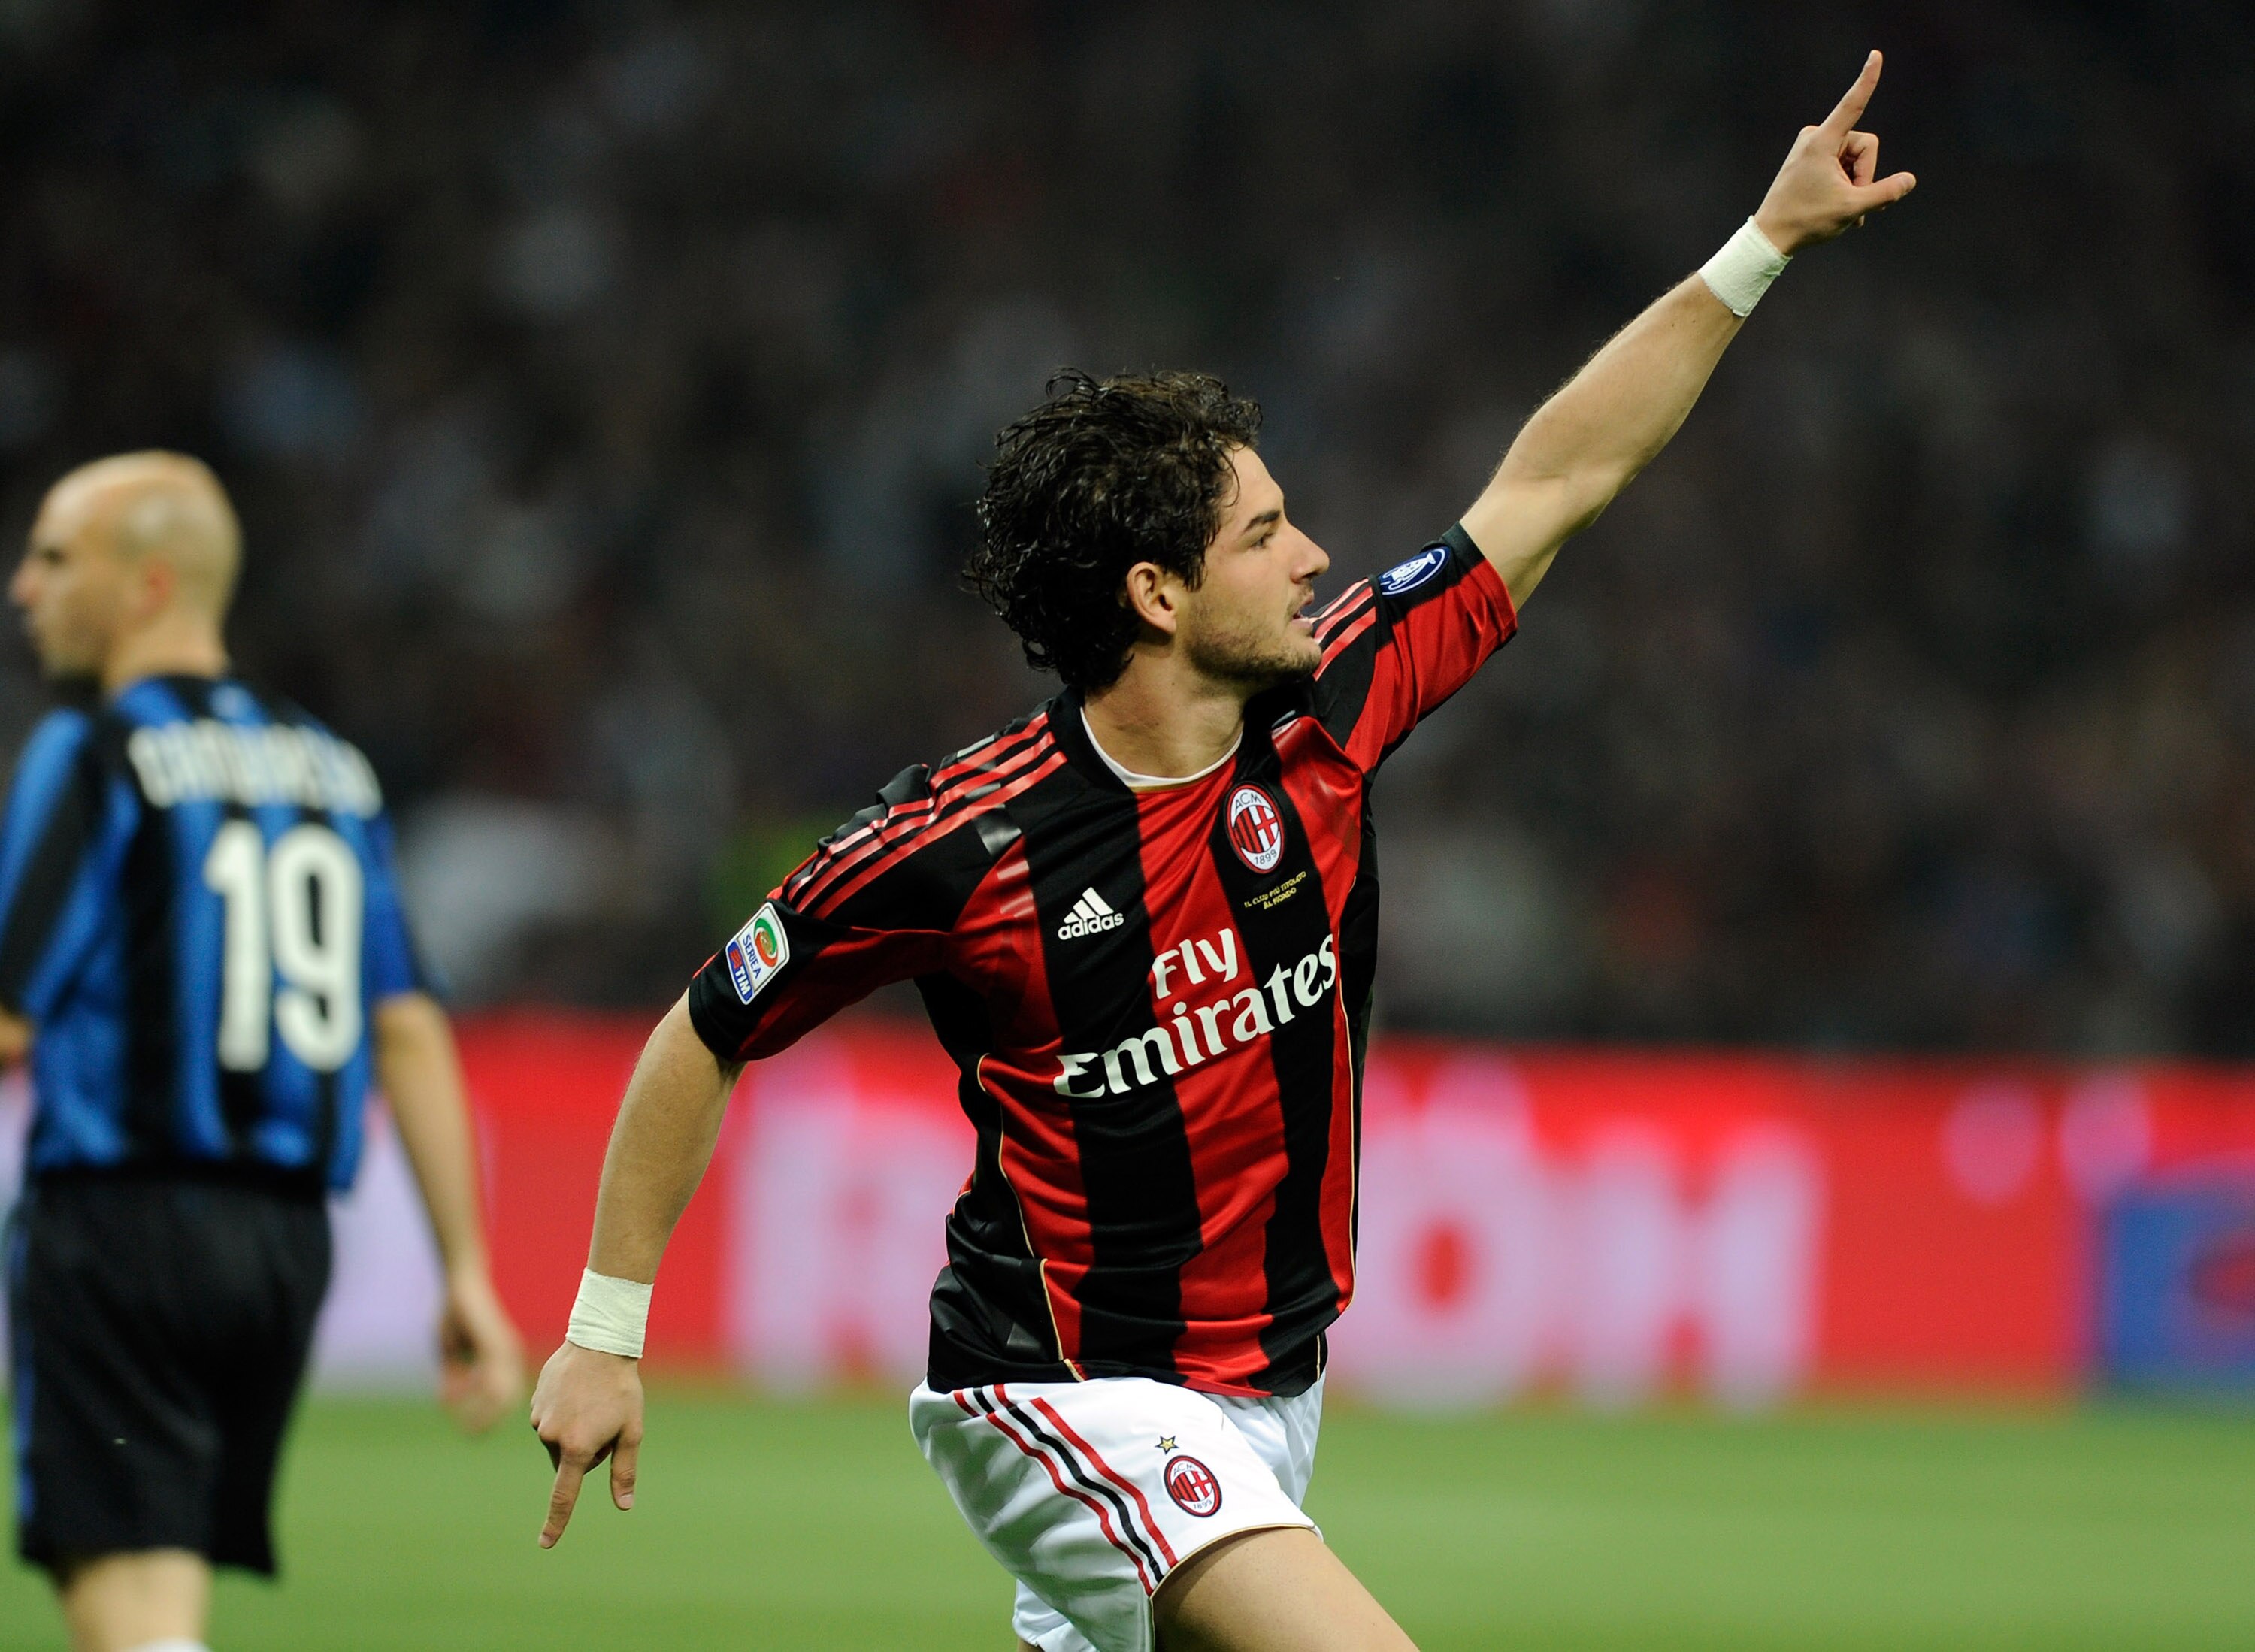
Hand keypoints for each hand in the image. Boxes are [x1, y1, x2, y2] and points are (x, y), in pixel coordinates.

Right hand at [436, 1269, 524, 1432]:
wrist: (460, 1285)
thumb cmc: (455, 1316)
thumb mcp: (452, 1352)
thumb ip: (454, 1375)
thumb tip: (449, 1402)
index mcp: (503, 1360)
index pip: (504, 1397)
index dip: (489, 1415)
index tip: (472, 1431)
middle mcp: (508, 1357)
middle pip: (507, 1399)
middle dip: (489, 1418)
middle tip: (472, 1434)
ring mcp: (503, 1350)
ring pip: (501, 1391)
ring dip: (483, 1411)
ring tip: (468, 1425)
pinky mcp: (494, 1343)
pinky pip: (489, 1376)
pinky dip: (474, 1393)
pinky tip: (456, 1401)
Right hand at [529, 1340, 643, 1547]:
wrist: (598, 1344)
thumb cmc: (621, 1389)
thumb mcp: (631, 1431)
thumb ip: (624, 1471)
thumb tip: (624, 1505)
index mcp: (577, 1447)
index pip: (564, 1495)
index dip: (556, 1522)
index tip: (546, 1543)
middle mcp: (552, 1437)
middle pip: (569, 1462)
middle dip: (586, 1450)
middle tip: (606, 1419)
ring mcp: (539, 1420)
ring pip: (558, 1441)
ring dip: (574, 1431)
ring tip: (591, 1402)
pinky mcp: (533, 1404)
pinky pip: (549, 1421)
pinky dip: (563, 1414)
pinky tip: (577, 1393)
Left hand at [1753, 51, 1917, 255]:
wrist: (1771, 237)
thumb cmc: (1806, 221)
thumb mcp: (1852, 209)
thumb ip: (1884, 192)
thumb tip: (1910, 180)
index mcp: (1822, 142)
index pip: (1852, 104)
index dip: (1867, 80)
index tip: (1875, 55)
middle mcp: (1815, 137)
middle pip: (1864, 147)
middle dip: (1864, 176)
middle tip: (1850, 202)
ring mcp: (1812, 147)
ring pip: (1855, 159)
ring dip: (1856, 184)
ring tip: (1841, 208)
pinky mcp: (1810, 157)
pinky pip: (1842, 165)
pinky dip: (1846, 185)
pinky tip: (1837, 205)